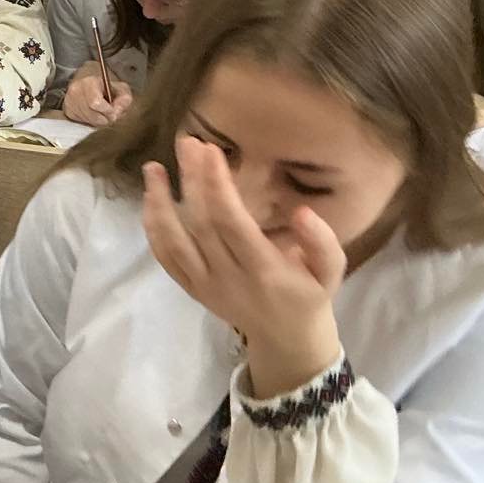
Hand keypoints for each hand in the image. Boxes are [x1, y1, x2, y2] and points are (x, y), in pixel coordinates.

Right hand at [63, 62, 133, 125]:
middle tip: (111, 115)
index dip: (107, 111)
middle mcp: (76, 91)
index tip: (114, 112)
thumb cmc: (106, 87)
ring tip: (102, 113)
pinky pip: (82, 122)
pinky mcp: (68, 111)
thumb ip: (124, 99)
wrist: (90, 84)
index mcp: (89, 82)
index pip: (96, 103)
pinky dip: (91, 121)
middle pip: (92, 115)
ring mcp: (69, 101)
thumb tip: (118, 111)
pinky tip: (93, 113)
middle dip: (105, 118)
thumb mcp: (121, 88)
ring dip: (98, 121)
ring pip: (88, 120)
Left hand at [142, 137, 344, 398]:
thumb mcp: (333, 272)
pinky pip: (164, 258)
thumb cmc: (310, 295)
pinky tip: (150, 199)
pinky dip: (152, 228)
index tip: (210, 150)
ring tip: (153, 168)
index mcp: (263, 270)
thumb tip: (303, 212)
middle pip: (200, 224)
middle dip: (191, 181)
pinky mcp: (190, 289)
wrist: (285, 339)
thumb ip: (322, 242)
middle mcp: (227, 278)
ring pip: (172, 242)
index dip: (216, 185)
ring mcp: (204, 285)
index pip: (231, 222)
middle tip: (187, 143)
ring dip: (159, 203)